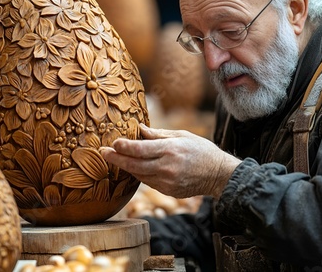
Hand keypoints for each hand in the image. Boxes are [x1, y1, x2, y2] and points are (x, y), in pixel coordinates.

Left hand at [100, 124, 240, 198]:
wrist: (218, 174)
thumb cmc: (201, 150)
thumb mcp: (182, 135)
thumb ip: (159, 134)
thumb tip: (140, 130)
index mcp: (170, 150)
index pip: (140, 149)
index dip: (124, 147)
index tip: (113, 143)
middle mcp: (167, 167)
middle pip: (134, 165)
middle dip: (116, 159)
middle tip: (104, 153)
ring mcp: (167, 181)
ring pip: (139, 175)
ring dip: (127, 167)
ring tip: (116, 159)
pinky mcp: (168, 191)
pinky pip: (148, 182)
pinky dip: (140, 174)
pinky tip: (135, 168)